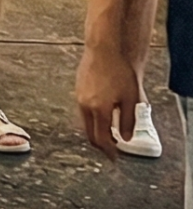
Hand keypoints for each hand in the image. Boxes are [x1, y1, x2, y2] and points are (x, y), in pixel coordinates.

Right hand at [76, 41, 141, 158]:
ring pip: (85, 123)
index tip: (114, 157)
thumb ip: (128, 121)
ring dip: (95, 132)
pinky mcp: (78, 90)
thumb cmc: (120, 71)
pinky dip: (92, 120)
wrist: (106, 50)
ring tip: (108, 134)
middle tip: (111, 150)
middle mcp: (85, 106)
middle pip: (89, 134)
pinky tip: (102, 116)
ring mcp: (79, 97)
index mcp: (99, 110)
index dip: (108, 151)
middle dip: (100, 144)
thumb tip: (125, 138)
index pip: (101, 139)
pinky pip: (83, 112)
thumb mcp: (131, 99)